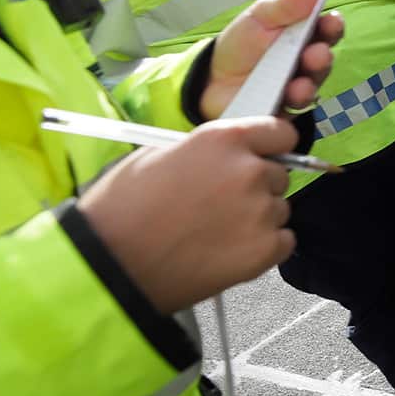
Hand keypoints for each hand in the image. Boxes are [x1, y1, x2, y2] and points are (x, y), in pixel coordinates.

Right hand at [78, 117, 297, 313]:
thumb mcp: (161, 154)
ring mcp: (260, 212)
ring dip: (258, 217)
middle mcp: (249, 171)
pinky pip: (283, 241)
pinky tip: (228, 250)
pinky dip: (263, 247)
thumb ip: (208, 149)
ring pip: (279, 209)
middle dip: (257, 186)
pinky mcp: (264, 250)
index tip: (264, 157)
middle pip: (279, 175)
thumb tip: (232, 153)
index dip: (271, 147)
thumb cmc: (124, 209)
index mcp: (224, 139)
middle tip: (221, 204)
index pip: (281, 133)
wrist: (111, 262)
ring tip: (215, 231)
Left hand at [200, 0, 342, 120]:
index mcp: (304, 34)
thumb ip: (291, 2)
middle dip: (322, 57)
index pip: (327, 30)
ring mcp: (297, 87)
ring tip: (299, 83)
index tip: (331, 22)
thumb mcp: (261, 16)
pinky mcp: (286, 109)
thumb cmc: (241, 43)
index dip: (333, 26)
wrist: (209, 78)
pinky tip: (288, 96)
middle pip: (324, 59)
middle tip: (315, 54)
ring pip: (313, 85)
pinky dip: (294, 102)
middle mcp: (306, 62)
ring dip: (310, 82)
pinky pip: (296, 108)